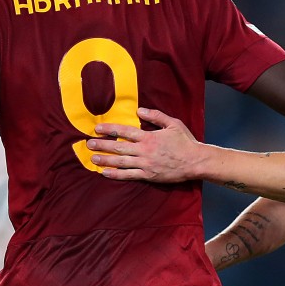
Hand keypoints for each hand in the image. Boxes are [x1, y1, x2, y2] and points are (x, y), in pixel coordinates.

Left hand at [87, 108, 202, 181]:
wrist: (195, 162)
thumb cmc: (185, 142)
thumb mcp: (173, 123)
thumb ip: (156, 116)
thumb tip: (140, 110)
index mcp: (149, 137)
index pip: (125, 131)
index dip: (110, 129)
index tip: (97, 128)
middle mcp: (145, 150)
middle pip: (119, 146)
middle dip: (102, 145)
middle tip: (88, 144)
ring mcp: (145, 164)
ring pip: (121, 162)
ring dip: (105, 159)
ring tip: (92, 158)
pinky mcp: (148, 175)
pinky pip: (129, 175)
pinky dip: (116, 174)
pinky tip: (106, 173)